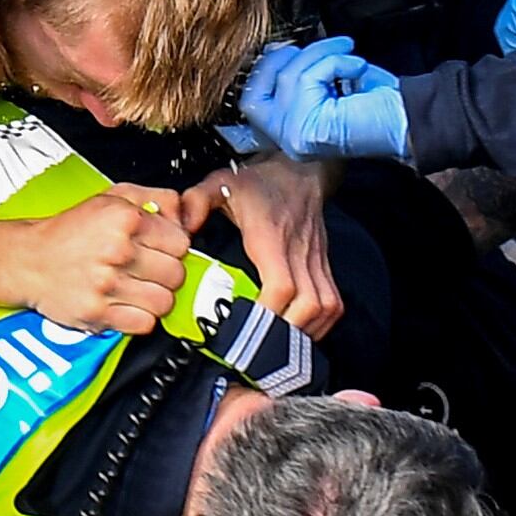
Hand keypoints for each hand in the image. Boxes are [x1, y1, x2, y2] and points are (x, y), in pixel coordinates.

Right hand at [11, 185, 191, 334]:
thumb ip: (157, 199)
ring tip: (139, 289)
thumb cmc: (70, 232)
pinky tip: (127, 305)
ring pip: (164, 302)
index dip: (173, 248)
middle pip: (176, 274)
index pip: (181, 242)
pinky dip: (140, 318)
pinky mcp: (97, 313)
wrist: (28, 260)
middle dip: (167, 274)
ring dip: (156, 298)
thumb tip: (187, 214)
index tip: (161, 250)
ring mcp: (107, 284)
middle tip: (150, 271)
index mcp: (124, 219)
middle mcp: (117, 251)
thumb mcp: (112, 197)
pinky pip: (144, 324)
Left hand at [188, 156, 343, 334]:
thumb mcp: (222, 182)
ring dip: (306, 331)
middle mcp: (299, 253)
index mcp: (272, 238)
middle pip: (310, 305)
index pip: (282, 285)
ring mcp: (316, 261)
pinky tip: (300, 331)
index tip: (247, 328)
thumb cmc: (262, 181)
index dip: (269, 312)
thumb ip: (197, 201)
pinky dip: (320, 324)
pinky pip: (333, 303)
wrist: (301, 167)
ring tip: (280, 346)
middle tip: (260, 349)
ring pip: (326, 308)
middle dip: (287, 332)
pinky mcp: (324, 265)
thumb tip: (182, 227)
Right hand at [238, 37, 408, 162]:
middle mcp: (285, 139)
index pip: (249, 101)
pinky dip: (335, 62)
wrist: (407, 120)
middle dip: (284, 58)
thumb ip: (298, 70)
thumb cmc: (373, 102)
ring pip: (287, 75)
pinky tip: (357, 68)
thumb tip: (275, 48)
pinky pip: (307, 77)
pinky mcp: (304, 126)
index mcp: (287, 132)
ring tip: (349, 54)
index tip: (286, 49)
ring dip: (322, 54)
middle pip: (257, 88)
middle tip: (320, 49)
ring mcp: (291, 135)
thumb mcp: (327, 81)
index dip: (263, 69)